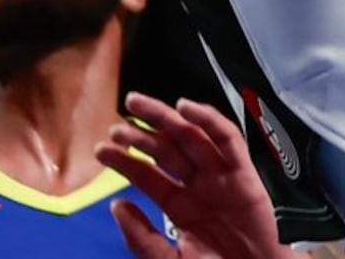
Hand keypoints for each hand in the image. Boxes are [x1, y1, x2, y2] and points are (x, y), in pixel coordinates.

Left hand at [98, 92, 283, 258]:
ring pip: (190, 136)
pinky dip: (209, 119)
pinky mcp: (243, 173)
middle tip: (117, 124)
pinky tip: (186, 109)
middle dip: (140, 134)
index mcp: (180, 207)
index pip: (148, 175)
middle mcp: (198, 186)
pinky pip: (227, 139)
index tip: (101, 150)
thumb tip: (117, 207)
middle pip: (165, 150)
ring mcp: (220, 177)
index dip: (125, 161)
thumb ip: (143, 238)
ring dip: (165, 118)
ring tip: (138, 106)